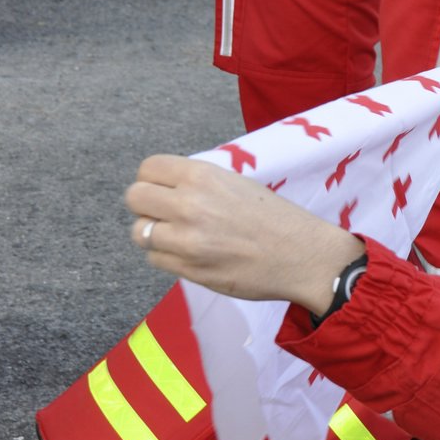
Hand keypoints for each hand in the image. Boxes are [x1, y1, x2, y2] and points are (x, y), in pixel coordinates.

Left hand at [126, 155, 364, 314]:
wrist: (305, 257)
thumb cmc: (278, 219)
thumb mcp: (239, 184)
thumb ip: (199, 184)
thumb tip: (164, 188)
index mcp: (203, 177)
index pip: (148, 168)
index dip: (152, 179)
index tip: (162, 189)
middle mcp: (189, 205)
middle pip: (134, 198)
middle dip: (145, 206)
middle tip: (164, 214)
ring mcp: (187, 241)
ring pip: (140, 233)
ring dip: (154, 234)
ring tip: (179, 237)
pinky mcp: (190, 270)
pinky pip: (155, 260)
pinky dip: (167, 257)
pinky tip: (191, 255)